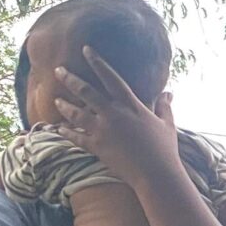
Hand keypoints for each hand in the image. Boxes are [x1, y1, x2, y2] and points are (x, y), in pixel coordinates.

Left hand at [50, 48, 183, 188]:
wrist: (156, 175)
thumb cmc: (165, 150)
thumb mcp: (167, 125)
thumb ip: (164, 107)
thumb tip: (169, 93)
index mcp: (131, 105)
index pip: (111, 78)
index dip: (97, 62)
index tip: (86, 50)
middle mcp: (113, 114)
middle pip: (85, 91)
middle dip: (70, 79)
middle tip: (58, 70)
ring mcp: (103, 130)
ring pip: (76, 113)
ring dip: (64, 105)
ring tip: (57, 100)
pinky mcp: (97, 147)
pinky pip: (76, 137)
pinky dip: (66, 132)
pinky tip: (59, 128)